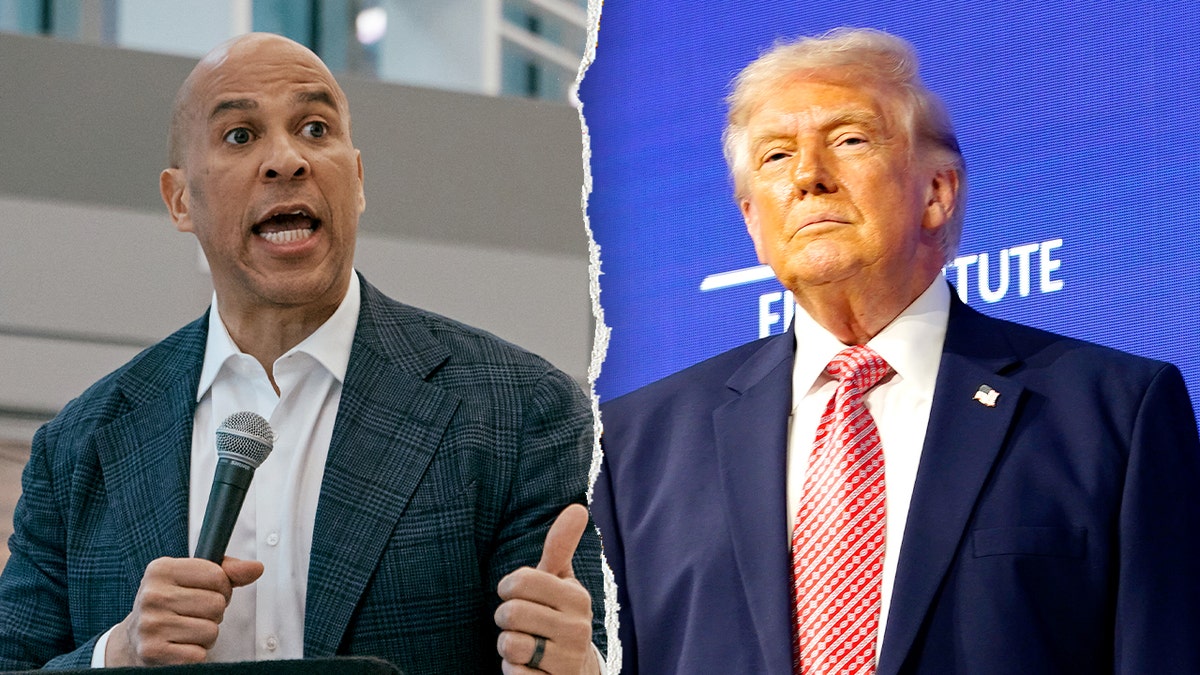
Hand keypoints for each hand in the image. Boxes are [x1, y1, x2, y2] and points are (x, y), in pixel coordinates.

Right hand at [105, 556, 262, 665]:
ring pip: (210, 631)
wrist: (134, 639)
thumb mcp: (193, 579)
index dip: (222, 588)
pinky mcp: (153, 652)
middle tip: (194, 615)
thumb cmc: (171, 604)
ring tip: (186, 631)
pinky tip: (179, 647)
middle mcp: (151, 595)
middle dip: (213, 613)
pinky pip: (199, 654)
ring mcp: (150, 625)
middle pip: (216, 604)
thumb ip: (227, 571)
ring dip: (205, 635)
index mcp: (161, 570)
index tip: (207, 593)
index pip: (217, 576)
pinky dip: (196, 654)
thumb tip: (256, 568)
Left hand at [495, 504, 599, 673]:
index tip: (515, 593)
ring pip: (509, 644)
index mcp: (577, 598)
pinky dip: (513, 671)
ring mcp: (567, 661)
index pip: (522, 580)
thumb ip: (561, 547)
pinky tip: (529, 668)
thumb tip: (578, 507)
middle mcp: (577, 629)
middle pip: (511, 613)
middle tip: (519, 624)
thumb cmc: (559, 617)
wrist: (577, 672)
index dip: (508, 587)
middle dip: (505, 619)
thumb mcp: (561, 583)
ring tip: (525, 645)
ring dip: (507, 646)